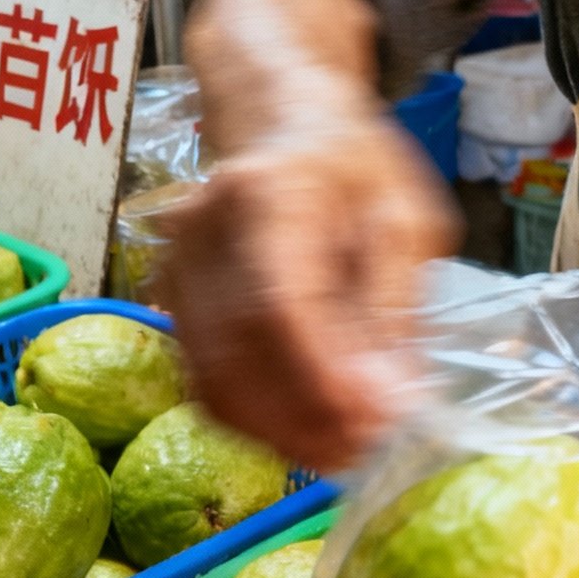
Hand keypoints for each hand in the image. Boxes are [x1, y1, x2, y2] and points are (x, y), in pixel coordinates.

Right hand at [162, 105, 457, 471]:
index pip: (281, 300)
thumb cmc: (354, 170)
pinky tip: (305, 430)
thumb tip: (390, 405)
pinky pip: (205, 379)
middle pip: (240, 350)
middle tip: (367, 455)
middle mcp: (208, 228)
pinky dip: (254, 420)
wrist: (280, 121)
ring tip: (343, 453)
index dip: (322, 376)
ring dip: (280, 432)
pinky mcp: (172, 300)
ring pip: (214, 377)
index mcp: (275, 191)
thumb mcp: (406, 223)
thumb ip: (395, 310)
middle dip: (306, 419)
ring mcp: (178, 266)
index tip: (373, 425)